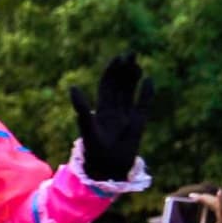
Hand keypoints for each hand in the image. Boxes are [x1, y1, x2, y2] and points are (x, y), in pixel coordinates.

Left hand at [71, 54, 152, 182]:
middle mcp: (114, 110)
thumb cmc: (94, 150)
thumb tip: (72, 87)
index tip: (119, 58)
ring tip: (136, 63)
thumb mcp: (87, 126)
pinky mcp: (138, 124)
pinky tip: (149, 81)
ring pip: (130, 92)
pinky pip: (143, 105)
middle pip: (120, 85)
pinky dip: (146, 93)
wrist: (108, 169)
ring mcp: (126, 116)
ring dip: (133, 78)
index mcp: (101, 108)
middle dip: (124, 70)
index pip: (107, 84)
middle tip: (131, 54)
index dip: (112, 71)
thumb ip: (82, 108)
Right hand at [191, 190, 221, 222]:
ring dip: (205, 197)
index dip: (221, 198)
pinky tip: (202, 199)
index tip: (220, 191)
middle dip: (202, 197)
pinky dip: (208, 199)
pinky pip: (217, 201)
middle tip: (191, 195)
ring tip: (193, 196)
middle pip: (214, 201)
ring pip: (215, 200)